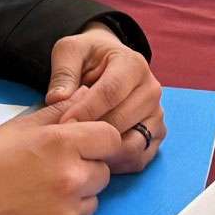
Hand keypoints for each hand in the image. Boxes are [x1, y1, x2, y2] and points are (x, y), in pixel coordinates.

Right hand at [0, 104, 119, 214]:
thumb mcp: (18, 127)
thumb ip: (58, 112)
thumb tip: (85, 94)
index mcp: (61, 144)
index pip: (111, 139)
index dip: (98, 142)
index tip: (84, 147)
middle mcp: (70, 179)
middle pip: (103, 173)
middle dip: (84, 171)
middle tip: (48, 173)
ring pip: (90, 203)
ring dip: (74, 200)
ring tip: (35, 195)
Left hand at [44, 25, 165, 173]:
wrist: (107, 64)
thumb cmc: (87, 57)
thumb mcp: (70, 51)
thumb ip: (63, 72)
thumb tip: (57, 99)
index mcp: (133, 64)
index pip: (111, 92)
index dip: (85, 111)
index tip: (63, 124)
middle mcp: (151, 90)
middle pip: (122, 121)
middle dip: (91, 133)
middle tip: (67, 140)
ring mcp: (156, 114)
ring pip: (132, 143)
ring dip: (103, 152)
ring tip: (79, 151)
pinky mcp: (156, 134)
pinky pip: (138, 158)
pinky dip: (116, 163)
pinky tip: (94, 158)